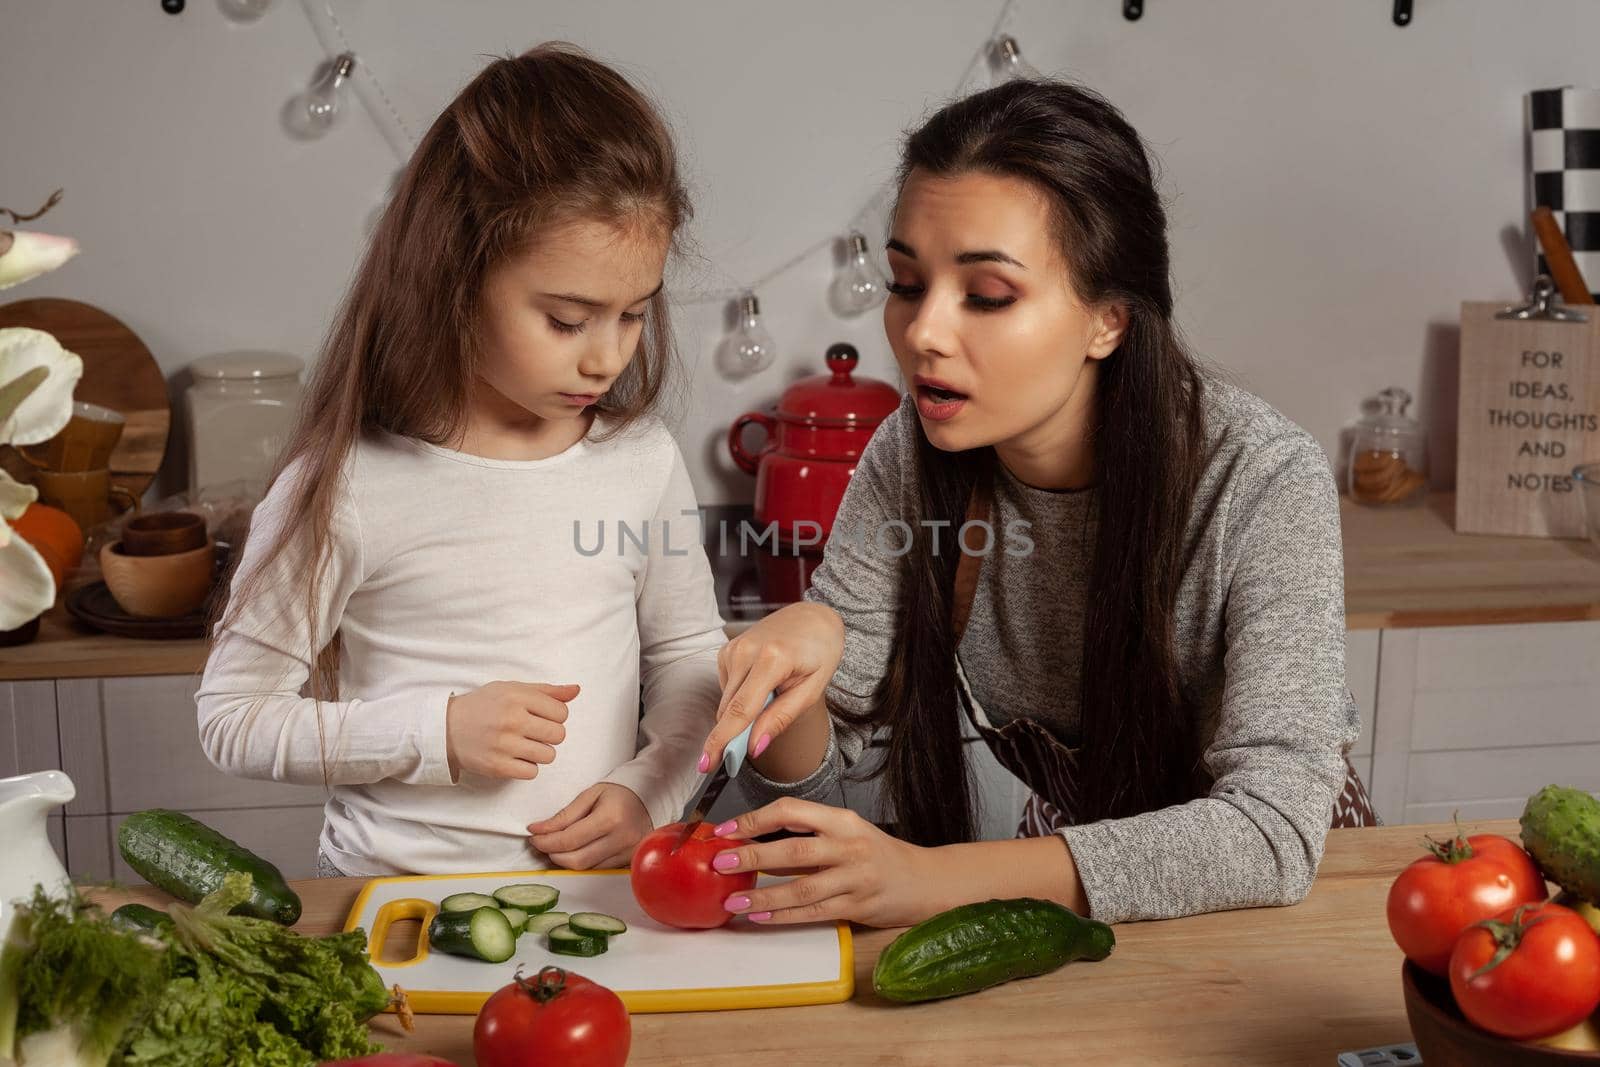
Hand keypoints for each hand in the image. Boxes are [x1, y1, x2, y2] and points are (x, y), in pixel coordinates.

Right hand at [445, 681, 575, 780]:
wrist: (445, 728)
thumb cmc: (484, 706)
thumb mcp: (512, 689)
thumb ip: (547, 691)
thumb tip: (577, 690)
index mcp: (517, 697)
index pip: (562, 712)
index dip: (555, 716)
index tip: (540, 717)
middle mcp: (512, 720)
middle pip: (559, 735)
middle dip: (550, 734)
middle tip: (533, 732)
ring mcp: (504, 745)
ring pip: (549, 756)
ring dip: (540, 752)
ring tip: (524, 745)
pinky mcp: (497, 766)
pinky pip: (532, 772)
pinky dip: (527, 768)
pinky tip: (515, 758)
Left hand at [528, 783, 652, 868]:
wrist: (649, 799)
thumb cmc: (618, 794)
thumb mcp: (590, 795)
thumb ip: (564, 815)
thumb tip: (538, 830)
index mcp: (610, 818)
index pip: (569, 839)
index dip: (546, 841)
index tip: (533, 836)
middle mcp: (621, 839)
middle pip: (576, 860)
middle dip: (552, 853)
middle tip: (541, 842)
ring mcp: (627, 854)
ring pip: (585, 868)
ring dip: (564, 860)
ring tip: (556, 846)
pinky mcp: (628, 862)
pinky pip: (597, 869)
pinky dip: (581, 862)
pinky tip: (574, 852)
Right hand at [702, 602, 843, 771]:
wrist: (813, 618)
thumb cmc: (819, 652)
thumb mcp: (812, 689)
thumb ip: (782, 718)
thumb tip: (755, 747)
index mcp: (772, 659)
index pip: (741, 709)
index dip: (723, 741)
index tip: (708, 763)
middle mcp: (746, 650)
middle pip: (728, 709)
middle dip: (731, 737)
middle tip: (741, 755)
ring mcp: (733, 648)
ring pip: (726, 702)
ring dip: (741, 714)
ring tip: (772, 699)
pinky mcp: (727, 650)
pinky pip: (727, 689)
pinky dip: (741, 696)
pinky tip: (761, 685)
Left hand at [705, 798, 942, 928]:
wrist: (924, 880)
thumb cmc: (878, 854)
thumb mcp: (848, 832)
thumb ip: (809, 835)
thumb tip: (753, 840)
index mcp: (842, 820)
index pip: (792, 811)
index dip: (755, 819)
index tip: (726, 830)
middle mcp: (849, 846)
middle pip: (794, 851)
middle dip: (753, 857)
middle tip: (721, 863)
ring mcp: (855, 878)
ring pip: (802, 888)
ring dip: (764, 894)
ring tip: (733, 900)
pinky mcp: (857, 906)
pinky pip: (814, 912)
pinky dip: (785, 915)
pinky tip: (762, 916)